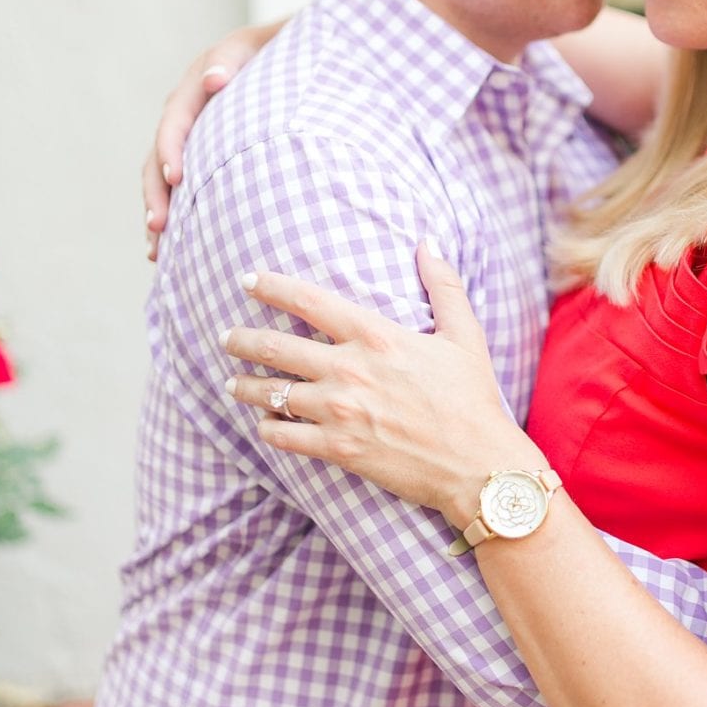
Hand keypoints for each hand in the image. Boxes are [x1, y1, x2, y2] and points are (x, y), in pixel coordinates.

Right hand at [144, 24, 277, 260]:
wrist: (287, 56)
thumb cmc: (276, 51)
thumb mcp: (253, 48)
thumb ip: (231, 60)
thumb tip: (213, 78)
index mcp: (196, 87)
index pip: (175, 121)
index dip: (171, 149)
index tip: (177, 179)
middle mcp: (186, 114)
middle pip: (160, 157)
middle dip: (157, 194)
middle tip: (159, 227)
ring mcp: (191, 137)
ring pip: (163, 178)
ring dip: (159, 212)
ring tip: (157, 250)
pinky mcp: (201, 156)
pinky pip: (180, 188)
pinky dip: (175, 215)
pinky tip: (172, 249)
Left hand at [222, 242, 537, 523]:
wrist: (478, 465)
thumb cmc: (474, 399)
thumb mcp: (465, 335)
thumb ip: (444, 285)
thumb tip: (429, 242)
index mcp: (376, 336)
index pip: (308, 302)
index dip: (271, 287)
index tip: (247, 280)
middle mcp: (350, 369)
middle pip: (276, 347)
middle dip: (242, 340)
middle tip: (228, 338)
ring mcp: (340, 411)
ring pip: (271, 394)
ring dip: (246, 387)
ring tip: (233, 384)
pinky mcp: (339, 449)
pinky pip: (285, 437)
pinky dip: (269, 429)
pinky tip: (265, 425)